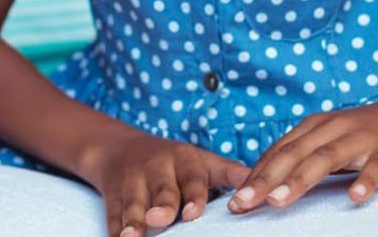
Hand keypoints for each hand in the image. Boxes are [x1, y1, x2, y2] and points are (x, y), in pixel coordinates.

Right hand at [79, 132, 248, 236]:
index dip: (193, 195)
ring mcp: (131, 182)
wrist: (120, 148)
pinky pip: (112, 215)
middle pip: (161, 190)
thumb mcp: (202, 161)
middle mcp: (157, 168)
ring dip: (133, 221)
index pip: (192, 178)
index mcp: (184, 160)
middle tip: (161, 218)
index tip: (194, 212)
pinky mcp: (111, 196)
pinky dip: (115, 230)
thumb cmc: (174, 162)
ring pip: (133, 203)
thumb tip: (265, 184)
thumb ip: (231, 173)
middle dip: (162, 205)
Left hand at [227, 96, 377, 213]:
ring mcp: (360, 139)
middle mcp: (332, 129)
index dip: (254, 177)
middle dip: (264, 181)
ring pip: (325, 159)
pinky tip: (354, 197)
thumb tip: (266, 185)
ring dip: (299, 180)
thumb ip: (303, 158)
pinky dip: (364, 181)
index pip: (277, 154)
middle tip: (241, 205)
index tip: (232, 202)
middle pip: (293, 156)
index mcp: (313, 128)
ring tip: (278, 201)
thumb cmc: (366, 133)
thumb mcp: (330, 140)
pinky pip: (374, 167)